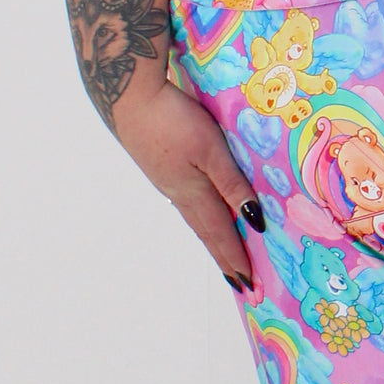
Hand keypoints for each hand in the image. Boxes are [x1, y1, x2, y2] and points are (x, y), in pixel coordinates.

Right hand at [115, 81, 260, 289]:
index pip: (219, 232)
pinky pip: (188, 201)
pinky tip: (202, 210)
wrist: (129, 98)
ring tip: (224, 255)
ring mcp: (168, 179)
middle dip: (225, 257)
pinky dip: (202, 215)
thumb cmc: (173, 120)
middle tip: (240, 283)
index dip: (235, 257)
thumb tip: (254, 220)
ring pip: (196, 217)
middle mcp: (179, 192)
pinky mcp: (161, 165)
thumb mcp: (210, 150)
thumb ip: (232, 183)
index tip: (249, 285)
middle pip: (207, 231)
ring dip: (213, 238)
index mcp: (192, 192)